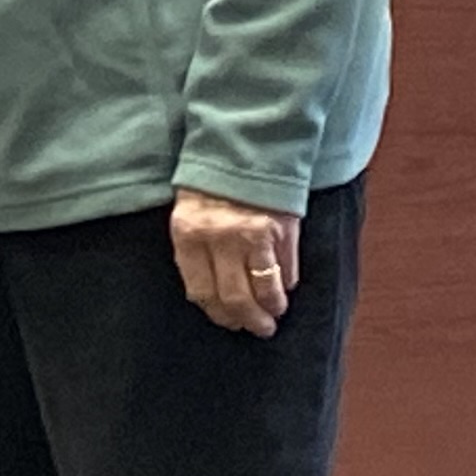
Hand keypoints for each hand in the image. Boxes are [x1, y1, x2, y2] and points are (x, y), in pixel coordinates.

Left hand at [171, 186, 300, 337]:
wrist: (246, 146)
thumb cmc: (212, 183)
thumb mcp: (188, 213)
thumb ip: (195, 251)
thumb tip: (211, 296)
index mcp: (189, 234)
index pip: (201, 291)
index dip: (215, 313)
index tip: (226, 320)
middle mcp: (220, 238)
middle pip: (234, 297)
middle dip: (246, 320)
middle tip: (255, 328)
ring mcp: (254, 235)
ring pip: (264, 289)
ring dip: (271, 309)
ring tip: (272, 316)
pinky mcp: (283, 229)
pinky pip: (287, 270)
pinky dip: (287, 285)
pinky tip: (284, 290)